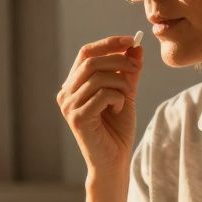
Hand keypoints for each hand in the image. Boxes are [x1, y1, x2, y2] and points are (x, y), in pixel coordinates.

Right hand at [56, 36, 142, 201]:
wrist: (114, 162)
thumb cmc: (117, 131)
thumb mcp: (126, 94)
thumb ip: (128, 71)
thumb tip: (135, 47)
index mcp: (73, 86)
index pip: (86, 53)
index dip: (108, 43)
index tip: (131, 40)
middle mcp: (66, 94)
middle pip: (91, 61)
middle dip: (118, 60)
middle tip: (136, 68)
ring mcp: (69, 107)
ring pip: (98, 77)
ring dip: (121, 83)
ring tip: (127, 97)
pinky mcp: (77, 118)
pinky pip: (103, 94)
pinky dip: (118, 98)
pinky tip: (119, 110)